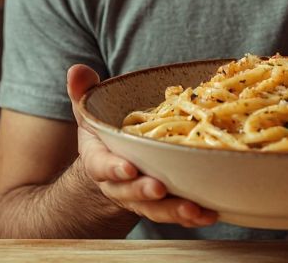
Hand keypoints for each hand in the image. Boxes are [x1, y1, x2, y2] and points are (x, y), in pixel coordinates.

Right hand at [66, 64, 218, 227]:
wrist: (113, 163)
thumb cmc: (104, 132)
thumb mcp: (90, 110)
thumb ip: (82, 92)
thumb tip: (77, 70)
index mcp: (98, 159)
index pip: (101, 166)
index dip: (113, 168)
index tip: (127, 168)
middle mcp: (118, 184)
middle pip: (129, 192)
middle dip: (144, 191)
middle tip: (159, 188)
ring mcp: (141, 198)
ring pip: (155, 209)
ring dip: (174, 211)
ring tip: (194, 209)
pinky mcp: (162, 206)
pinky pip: (176, 214)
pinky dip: (194, 217)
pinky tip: (210, 213)